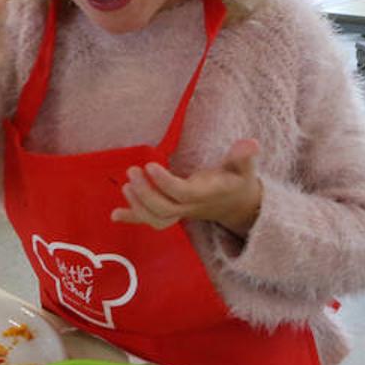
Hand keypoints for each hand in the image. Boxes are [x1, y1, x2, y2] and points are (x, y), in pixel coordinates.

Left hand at [112, 139, 263, 236]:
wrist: (236, 206)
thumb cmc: (236, 181)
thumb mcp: (244, 168)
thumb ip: (244, 156)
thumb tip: (250, 143)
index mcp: (205, 194)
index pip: (182, 193)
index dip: (165, 182)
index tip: (150, 165)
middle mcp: (190, 207)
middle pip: (164, 209)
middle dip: (145, 194)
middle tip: (132, 172)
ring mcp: (180, 213)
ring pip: (157, 219)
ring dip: (137, 206)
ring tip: (126, 185)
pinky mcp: (171, 213)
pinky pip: (150, 221)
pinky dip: (132, 218)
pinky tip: (114, 214)